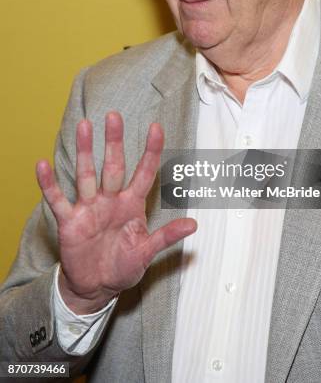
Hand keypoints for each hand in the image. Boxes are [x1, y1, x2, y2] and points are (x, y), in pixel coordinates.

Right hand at [36, 112, 196, 313]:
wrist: (97, 287)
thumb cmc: (123, 266)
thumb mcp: (146, 252)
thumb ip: (167, 237)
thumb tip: (194, 225)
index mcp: (132, 204)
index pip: (144, 173)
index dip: (151, 151)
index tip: (156, 128)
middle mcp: (110, 200)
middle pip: (113, 166)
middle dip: (114, 142)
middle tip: (114, 116)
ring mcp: (89, 208)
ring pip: (86, 175)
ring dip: (84, 151)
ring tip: (83, 126)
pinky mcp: (70, 222)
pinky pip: (58, 200)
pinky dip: (49, 184)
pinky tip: (42, 164)